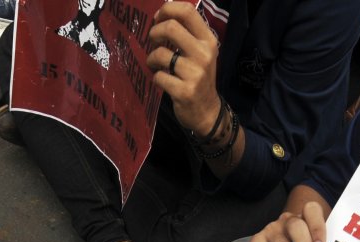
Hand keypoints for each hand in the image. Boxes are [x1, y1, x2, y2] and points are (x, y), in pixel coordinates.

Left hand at [148, 2, 220, 134]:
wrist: (207, 112)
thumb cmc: (198, 78)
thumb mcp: (200, 53)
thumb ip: (186, 34)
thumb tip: (161, 15)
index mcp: (208, 40)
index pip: (188, 11)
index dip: (167, 9)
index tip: (158, 18)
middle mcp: (204, 54)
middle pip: (171, 28)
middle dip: (154, 33)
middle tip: (152, 41)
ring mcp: (195, 74)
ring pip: (160, 54)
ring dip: (151, 58)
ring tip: (155, 65)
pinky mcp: (184, 91)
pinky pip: (158, 77)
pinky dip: (155, 77)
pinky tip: (162, 80)